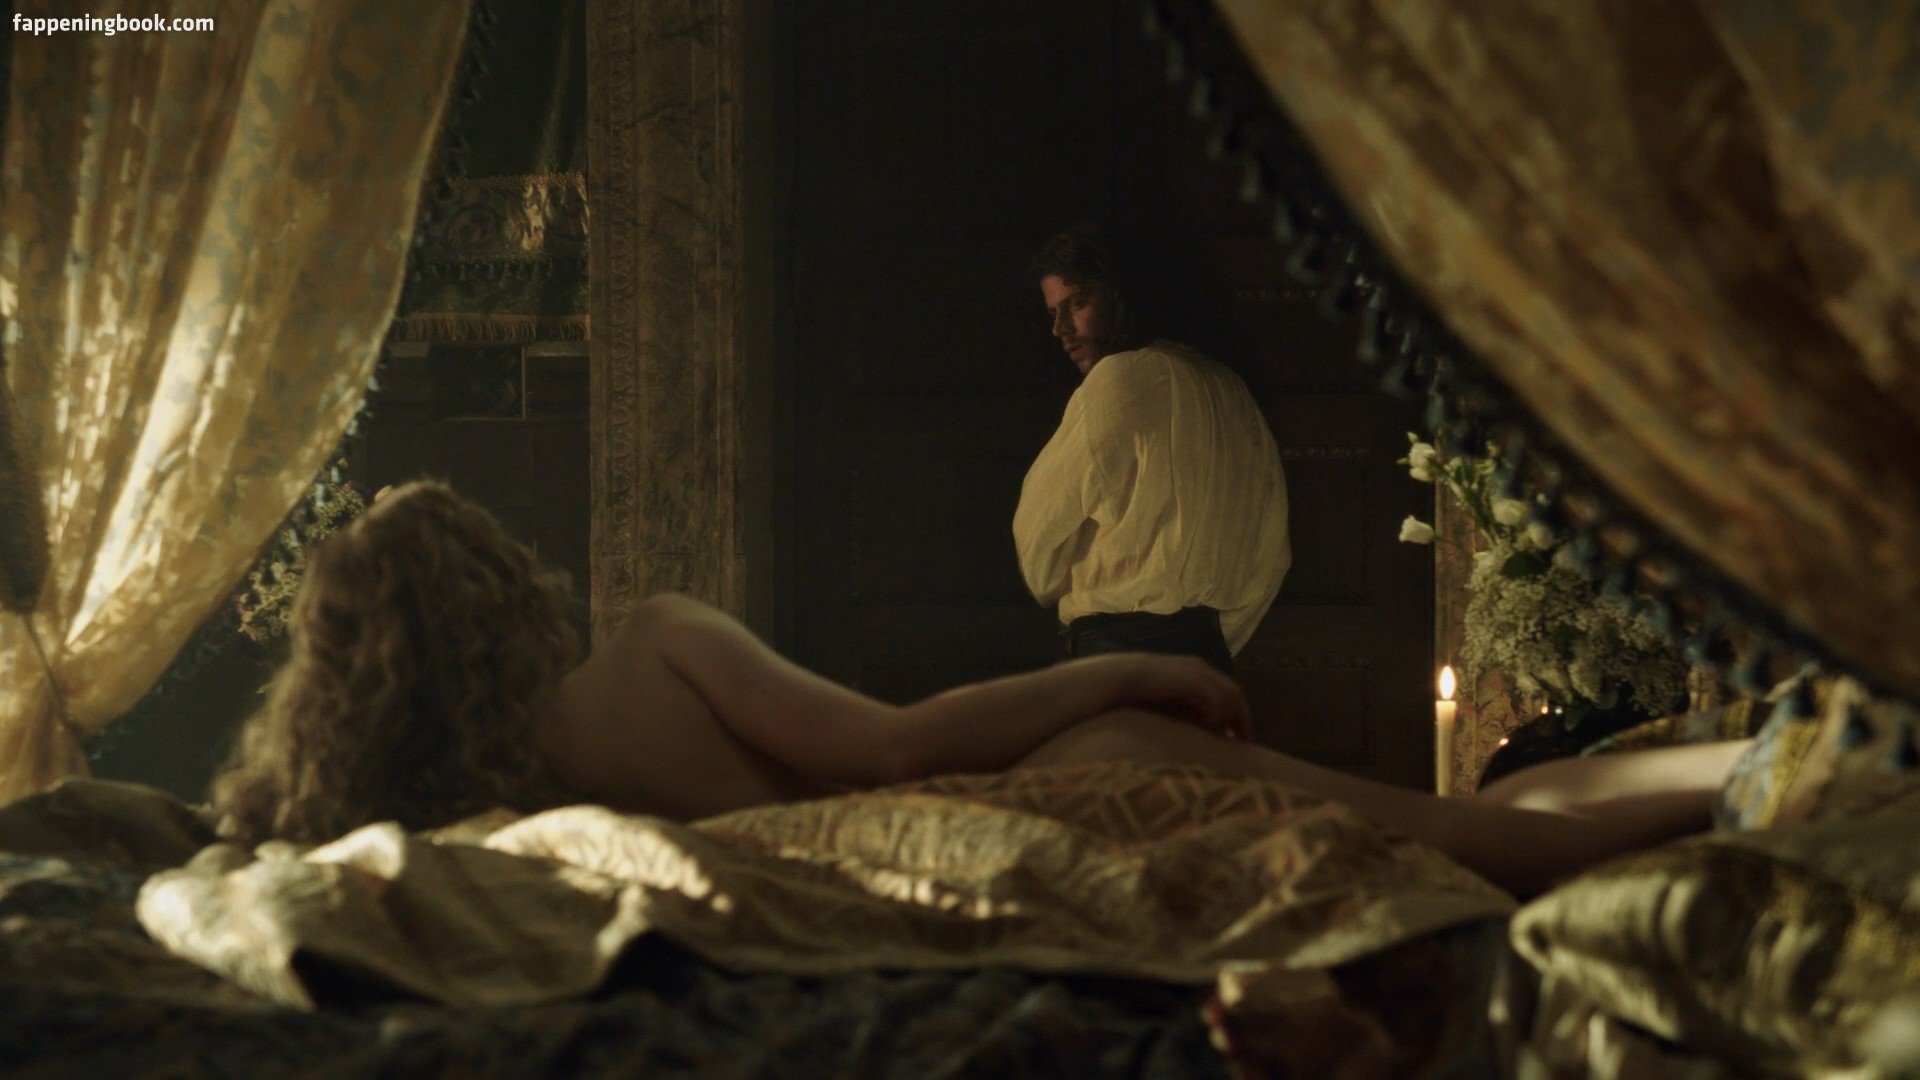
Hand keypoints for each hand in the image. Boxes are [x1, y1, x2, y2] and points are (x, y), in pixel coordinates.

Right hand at [1108, 654, 1252, 740]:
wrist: (1120, 677)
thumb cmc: (1140, 691)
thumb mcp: (1171, 699)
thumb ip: (1188, 707)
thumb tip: (1207, 729)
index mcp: (1198, 670)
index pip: (1229, 691)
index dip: (1238, 713)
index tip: (1240, 736)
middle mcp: (1202, 668)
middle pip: (1236, 693)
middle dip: (1242, 719)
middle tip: (1242, 742)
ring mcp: (1197, 671)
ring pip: (1230, 697)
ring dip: (1226, 718)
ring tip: (1215, 733)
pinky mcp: (1190, 679)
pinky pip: (1216, 700)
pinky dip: (1215, 716)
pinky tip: (1204, 726)